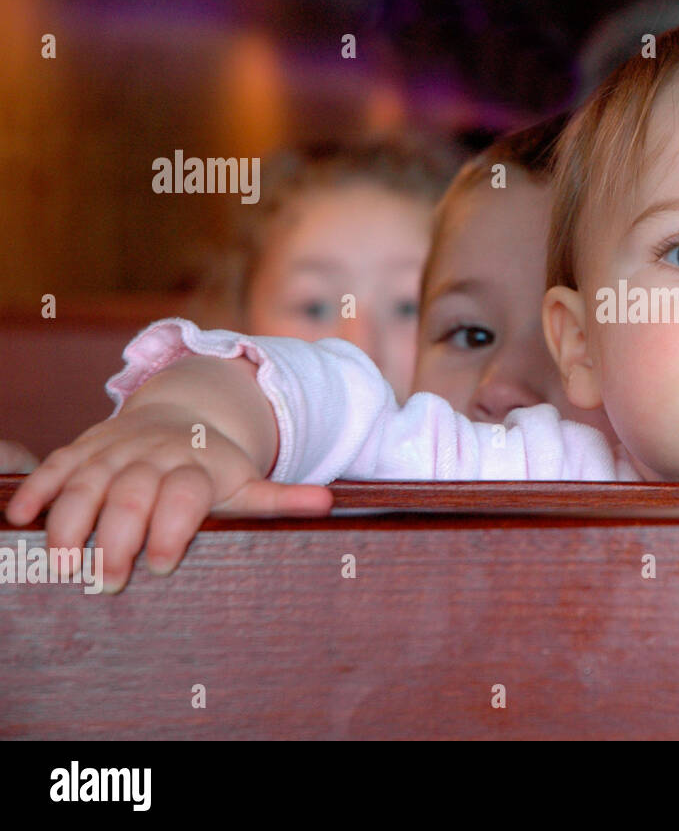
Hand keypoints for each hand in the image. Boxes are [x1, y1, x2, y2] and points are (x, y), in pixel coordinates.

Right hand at [4, 403, 332, 592]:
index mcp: (198, 468)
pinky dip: (37, 491)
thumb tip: (329, 503)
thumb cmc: (215, 467)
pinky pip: (56, 466)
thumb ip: (281, 499)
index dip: (173, 528)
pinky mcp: (83, 448)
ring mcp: (115, 450)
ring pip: (87, 482)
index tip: (165, 565)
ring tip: (61, 565)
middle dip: (118, 538)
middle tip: (108, 582)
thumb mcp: (249, 482)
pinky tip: (21, 520)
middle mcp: (155, 455)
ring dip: (70, 522)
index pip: (185, 495)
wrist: (182, 415)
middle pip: (132, 493)